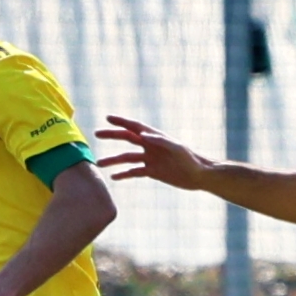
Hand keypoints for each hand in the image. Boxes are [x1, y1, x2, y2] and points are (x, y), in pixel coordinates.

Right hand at [94, 114, 215, 190]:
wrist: (198, 175)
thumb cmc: (190, 159)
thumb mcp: (176, 148)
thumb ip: (160, 141)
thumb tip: (142, 135)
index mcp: (155, 137)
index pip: (135, 127)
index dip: (121, 122)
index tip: (108, 118)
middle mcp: (150, 146)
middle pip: (127, 139)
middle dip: (112, 136)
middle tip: (96, 134)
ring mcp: (150, 159)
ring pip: (127, 158)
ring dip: (113, 160)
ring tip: (99, 163)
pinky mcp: (152, 172)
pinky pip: (134, 172)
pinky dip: (124, 174)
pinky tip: (113, 177)